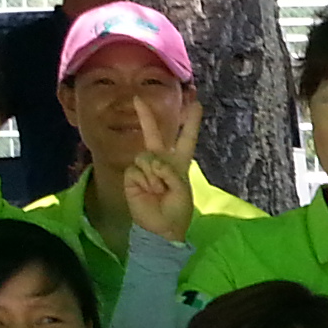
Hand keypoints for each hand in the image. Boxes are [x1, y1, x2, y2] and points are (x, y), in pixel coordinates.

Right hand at [119, 93, 201, 243]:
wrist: (160, 229)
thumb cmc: (177, 210)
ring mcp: (145, 168)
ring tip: (158, 190)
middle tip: (138, 98)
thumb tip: (151, 162)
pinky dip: (144, 180)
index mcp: (179, 163)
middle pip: (155, 134)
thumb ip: (169, 171)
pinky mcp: (132, 175)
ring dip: (154, 174)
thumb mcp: (181, 189)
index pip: (186, 138)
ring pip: (146, 156)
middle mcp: (161, 161)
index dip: (191, 122)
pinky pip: (137, 169)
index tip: (196, 104)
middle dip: (146, 117)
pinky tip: (147, 191)